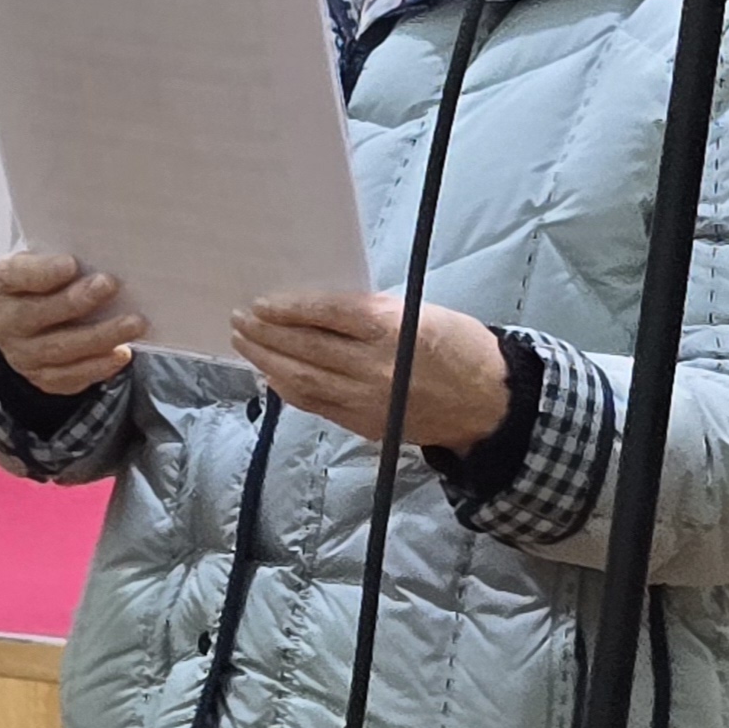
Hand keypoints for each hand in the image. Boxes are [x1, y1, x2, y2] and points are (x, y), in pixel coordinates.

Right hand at [0, 251, 143, 395]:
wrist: (26, 320)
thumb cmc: (42, 280)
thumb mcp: (41, 259)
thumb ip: (60, 256)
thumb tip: (103, 254)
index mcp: (0, 283)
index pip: (15, 276)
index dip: (42, 272)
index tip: (71, 264)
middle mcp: (4, 322)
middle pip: (37, 315)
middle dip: (77, 301)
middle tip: (110, 285)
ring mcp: (21, 355)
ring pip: (59, 350)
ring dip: (99, 337)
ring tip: (133, 323)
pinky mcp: (42, 377)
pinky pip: (70, 377)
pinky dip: (99, 366)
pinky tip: (122, 353)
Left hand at [231, 292, 509, 451]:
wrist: (488, 403)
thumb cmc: (459, 346)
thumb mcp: (420, 311)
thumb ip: (370, 313)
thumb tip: (319, 311)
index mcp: (391, 327)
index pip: (325, 313)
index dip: (288, 308)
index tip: (261, 303)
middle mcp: (374, 365)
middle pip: (305, 348)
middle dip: (266, 333)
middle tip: (240, 320)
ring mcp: (366, 399)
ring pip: (302, 380)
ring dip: (267, 360)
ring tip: (245, 344)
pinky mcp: (365, 424)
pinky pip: (316, 404)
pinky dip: (288, 389)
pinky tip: (272, 375)